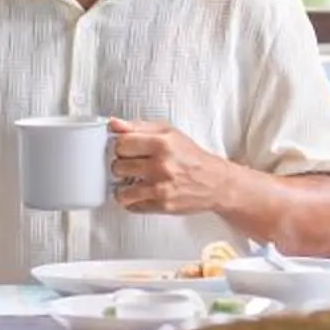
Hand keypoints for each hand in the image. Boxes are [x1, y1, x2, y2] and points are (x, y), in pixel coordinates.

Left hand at [109, 118, 242, 217]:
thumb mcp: (169, 132)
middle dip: (121, 166)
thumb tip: (113, 124)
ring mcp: (162, 188)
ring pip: (122, 191)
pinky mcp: (163, 205)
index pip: (121, 143)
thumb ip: (138, 127)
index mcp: (162, 143)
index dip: (120, 147)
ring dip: (123, 187)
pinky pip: (133, 206)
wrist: (215, 182)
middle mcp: (161, 166)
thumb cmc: (191, 156)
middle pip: (118, 167)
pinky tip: (139, 193)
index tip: (125, 149)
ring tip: (131, 182)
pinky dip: (132, 201)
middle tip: (130, 166)